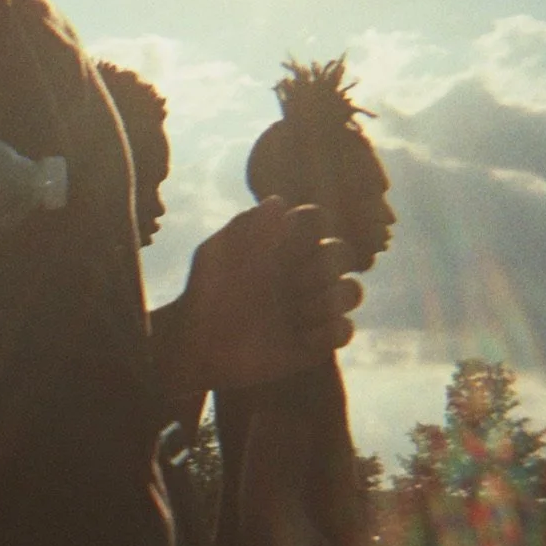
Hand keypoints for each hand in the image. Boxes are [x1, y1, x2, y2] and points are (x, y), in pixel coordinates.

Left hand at [167, 199, 362, 394]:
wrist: (194, 345)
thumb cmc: (203, 294)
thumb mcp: (213, 258)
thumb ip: (243, 229)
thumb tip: (277, 201)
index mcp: (284, 245)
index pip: (316, 220)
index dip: (313, 223)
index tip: (289, 236)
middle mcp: (304, 272)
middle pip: (341, 252)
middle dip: (325, 264)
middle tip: (297, 281)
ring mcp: (312, 307)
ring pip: (351, 291)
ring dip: (332, 297)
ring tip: (301, 311)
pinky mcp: (314, 342)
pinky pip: (344, 330)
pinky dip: (332, 330)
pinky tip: (303, 336)